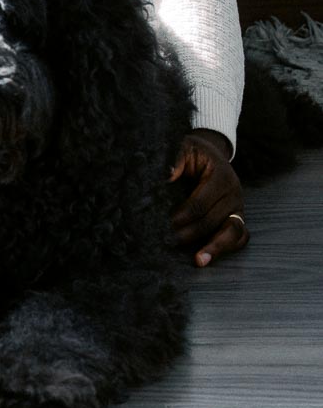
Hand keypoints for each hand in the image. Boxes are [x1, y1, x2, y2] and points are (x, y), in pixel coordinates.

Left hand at [170, 128, 248, 266]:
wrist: (211, 152)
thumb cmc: (194, 152)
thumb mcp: (184, 147)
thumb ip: (176, 159)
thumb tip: (167, 175)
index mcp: (222, 175)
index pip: (201, 202)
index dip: (184, 215)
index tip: (168, 223)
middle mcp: (234, 192)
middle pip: (214, 220)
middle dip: (192, 233)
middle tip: (171, 240)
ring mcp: (239, 207)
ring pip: (234, 232)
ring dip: (215, 247)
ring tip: (199, 261)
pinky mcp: (238, 217)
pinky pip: (240, 237)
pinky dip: (227, 248)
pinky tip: (210, 256)